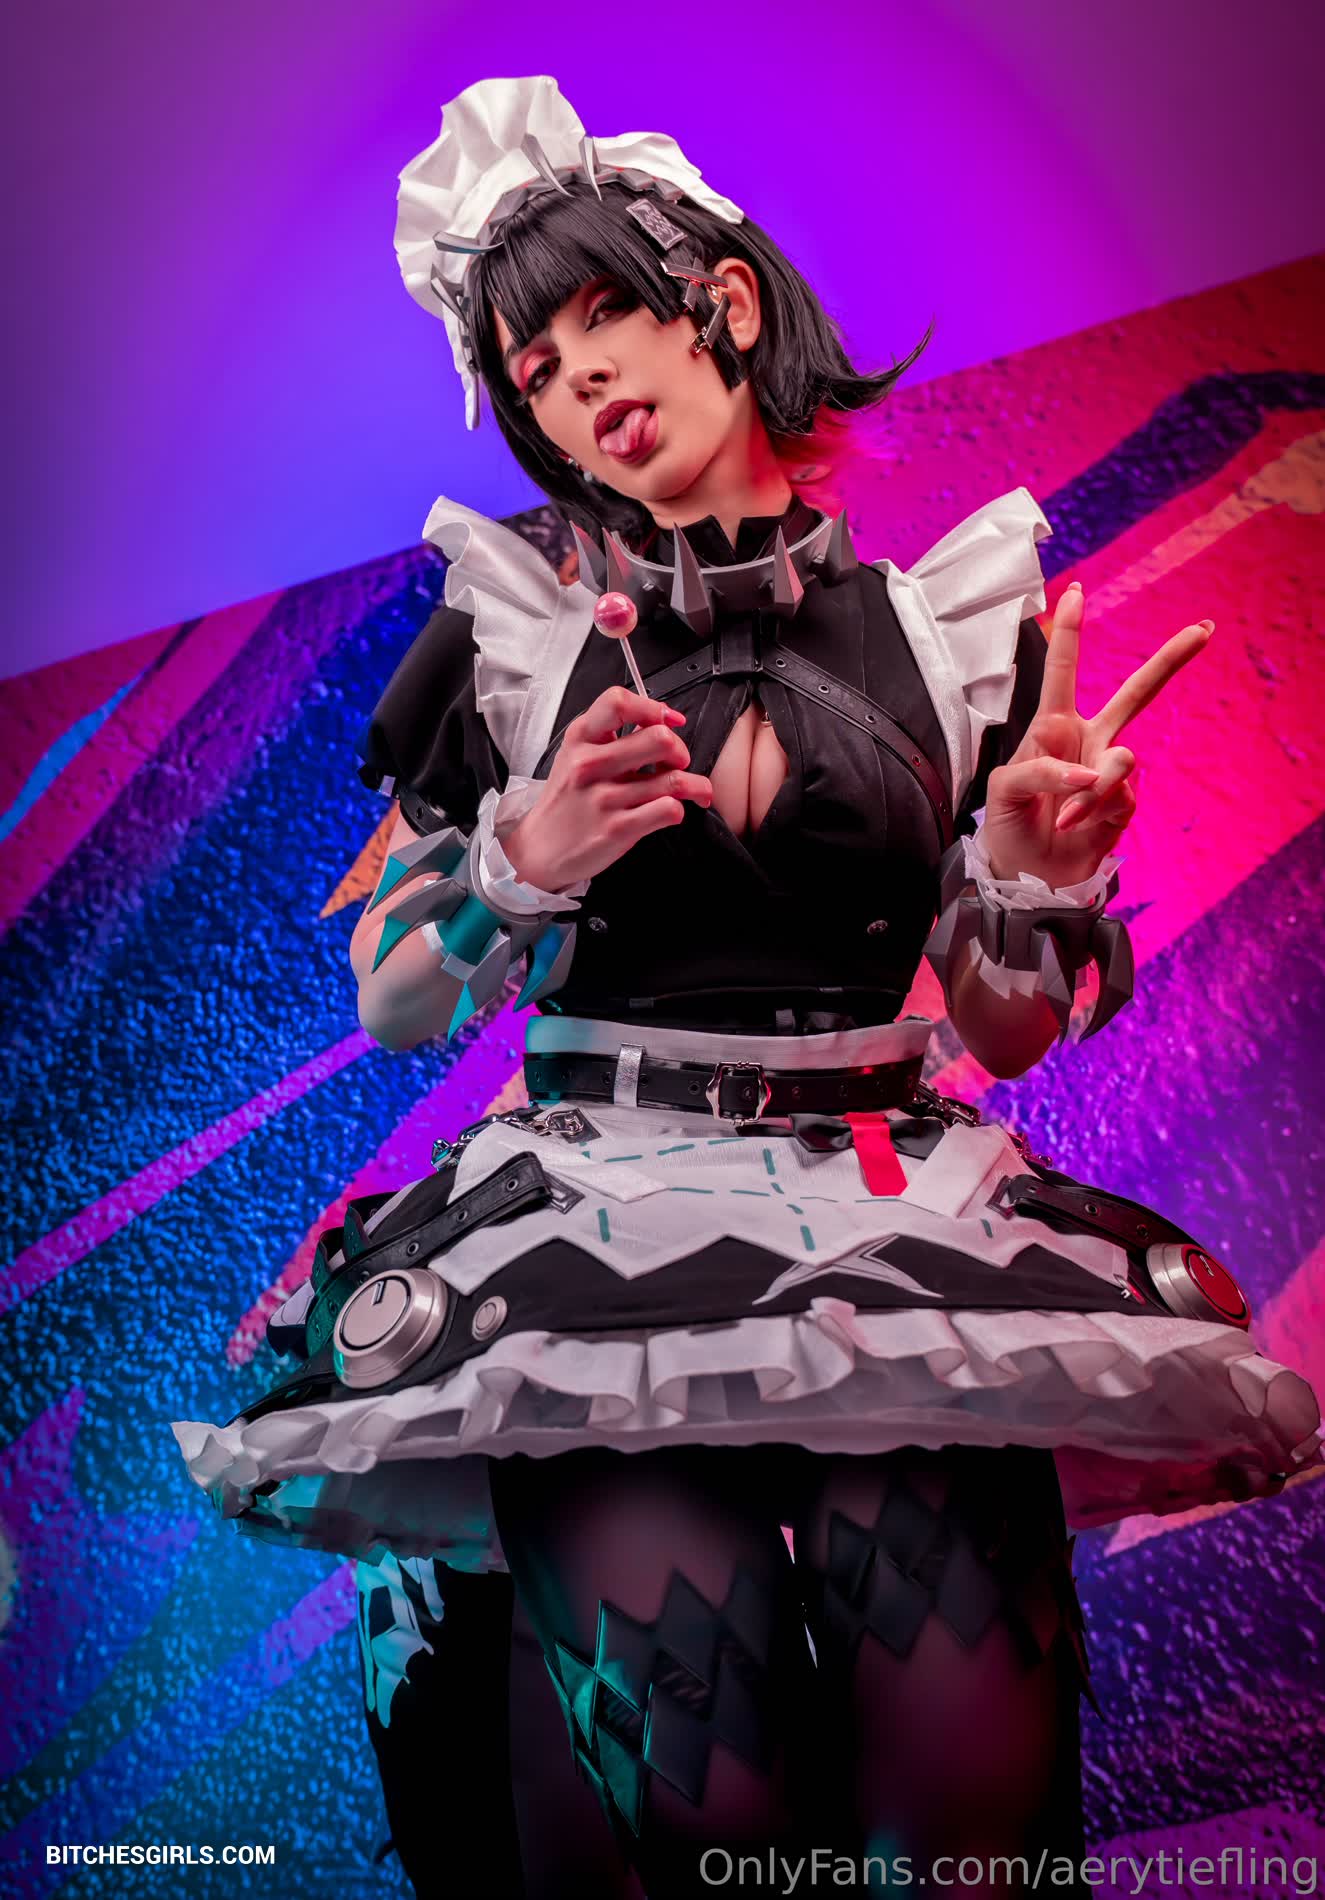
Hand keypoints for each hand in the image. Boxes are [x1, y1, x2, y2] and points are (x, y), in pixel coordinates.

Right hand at [502, 685, 712, 890]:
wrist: (540, 848)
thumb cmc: (566, 801)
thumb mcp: (575, 756)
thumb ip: (610, 736)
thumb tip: (660, 721)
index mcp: (581, 739)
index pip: (618, 703)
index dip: (653, 708)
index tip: (669, 720)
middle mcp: (590, 765)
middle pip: (658, 738)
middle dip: (680, 750)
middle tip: (678, 762)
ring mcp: (604, 798)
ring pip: (673, 779)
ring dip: (694, 784)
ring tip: (694, 789)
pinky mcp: (618, 828)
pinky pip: (669, 809)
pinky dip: (680, 809)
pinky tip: (672, 810)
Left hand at [980, 582, 1212, 886]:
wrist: (1025, 874)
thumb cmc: (1008, 824)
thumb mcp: (1003, 789)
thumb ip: (1039, 769)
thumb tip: (1091, 773)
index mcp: (1052, 726)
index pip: (1062, 673)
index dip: (1068, 632)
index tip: (1074, 591)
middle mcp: (1088, 741)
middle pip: (1137, 693)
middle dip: (1170, 660)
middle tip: (1205, 630)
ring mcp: (1110, 772)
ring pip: (1123, 759)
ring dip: (1091, 788)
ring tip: (1064, 813)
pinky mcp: (1124, 803)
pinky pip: (1119, 797)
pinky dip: (1091, 813)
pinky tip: (1073, 827)